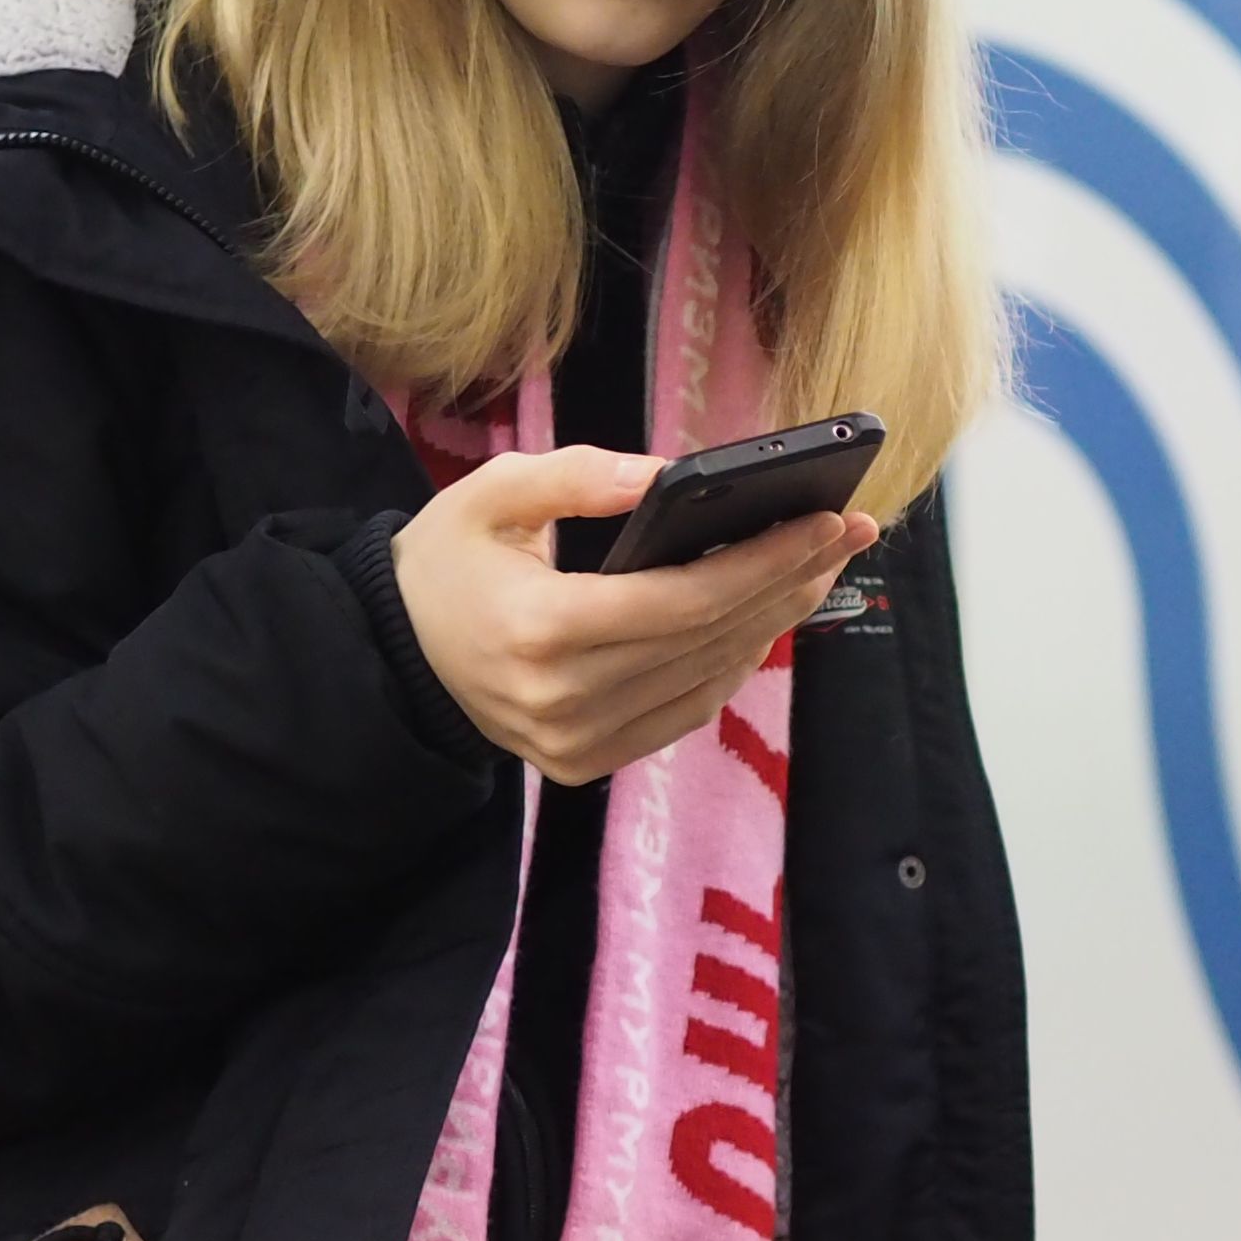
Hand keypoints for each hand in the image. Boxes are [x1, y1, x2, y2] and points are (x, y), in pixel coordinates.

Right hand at [392, 447, 878, 786]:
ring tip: (818, 566)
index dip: (762, 562)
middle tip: (846, 532)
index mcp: (539, 629)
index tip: (823, 520)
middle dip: (787, 581)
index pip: (679, 600)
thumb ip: (574, 477)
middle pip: (706, 640)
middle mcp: (563, 699)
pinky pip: (682, 714)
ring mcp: (576, 742)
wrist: (393, 657)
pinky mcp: (585, 764)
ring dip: (771, 623)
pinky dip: (729, 665)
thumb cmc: (444, 564)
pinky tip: (763, 618)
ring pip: (705, 681)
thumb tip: (664, 476)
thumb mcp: (488, 494)